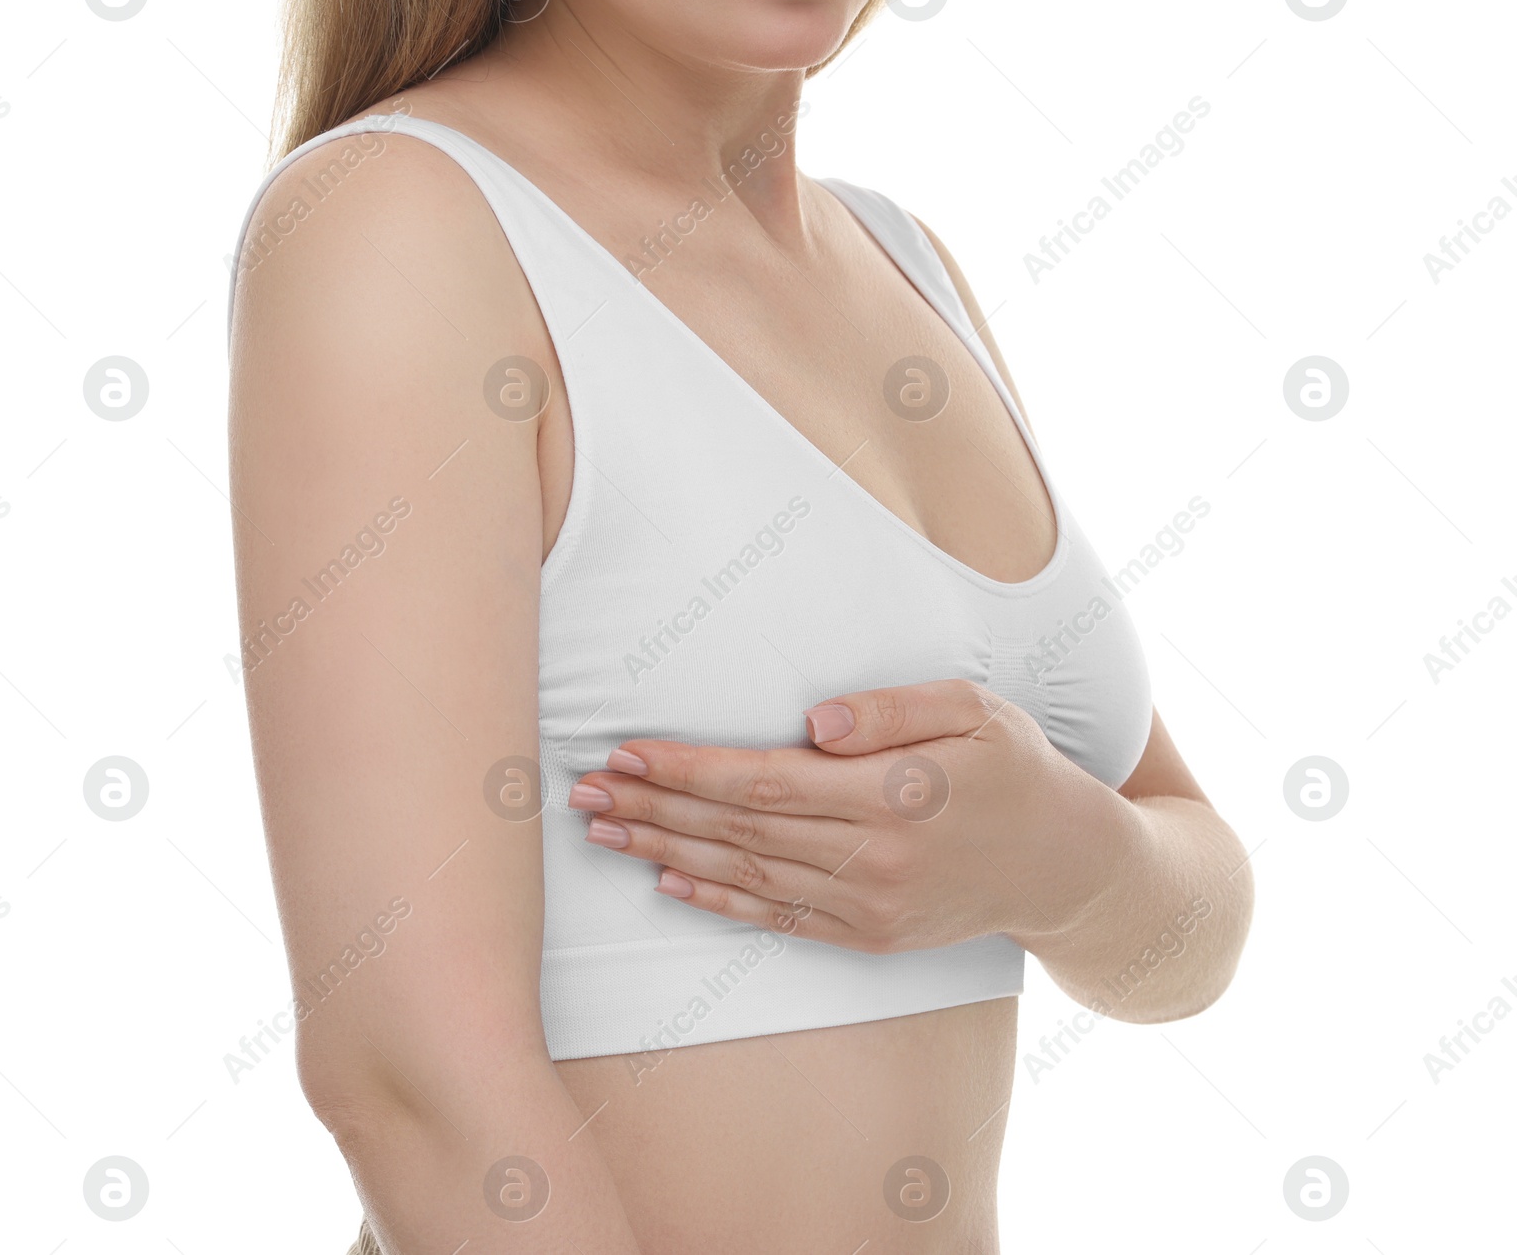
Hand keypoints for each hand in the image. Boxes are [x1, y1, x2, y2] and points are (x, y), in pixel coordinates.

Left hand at [567, 679, 1140, 954]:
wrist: (1064, 866)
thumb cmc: (1016, 768)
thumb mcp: (976, 712)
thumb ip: (894, 710)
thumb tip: (814, 720)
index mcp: (891, 795)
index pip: (764, 782)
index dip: (687, 769)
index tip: (627, 752)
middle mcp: (871, 859)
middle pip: (738, 831)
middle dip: (655, 807)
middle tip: (583, 789)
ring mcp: (868, 906)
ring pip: (745, 877)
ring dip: (666, 852)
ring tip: (604, 829)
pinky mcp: (868, 936)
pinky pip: (777, 919)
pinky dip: (717, 901)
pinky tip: (668, 880)